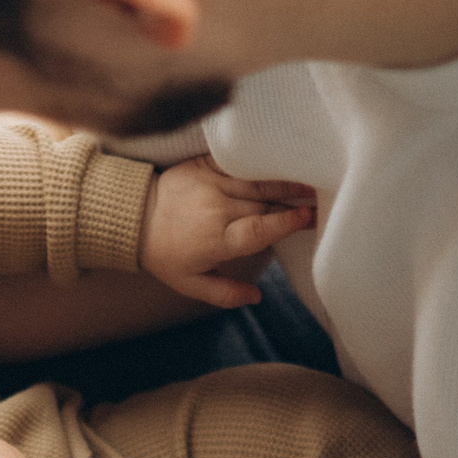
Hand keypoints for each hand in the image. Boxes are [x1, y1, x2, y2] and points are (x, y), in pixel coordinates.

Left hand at [139, 157, 316, 308]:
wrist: (132, 217)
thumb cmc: (165, 255)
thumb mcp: (190, 284)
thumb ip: (225, 294)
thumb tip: (257, 297)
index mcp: (215, 240)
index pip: (259, 229)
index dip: (287, 223)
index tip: (311, 218)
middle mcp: (215, 208)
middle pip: (265, 203)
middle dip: (295, 201)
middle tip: (324, 198)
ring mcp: (209, 183)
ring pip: (257, 180)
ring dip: (286, 179)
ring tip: (311, 178)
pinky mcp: (203, 165)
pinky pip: (238, 162)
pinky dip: (261, 163)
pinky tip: (281, 160)